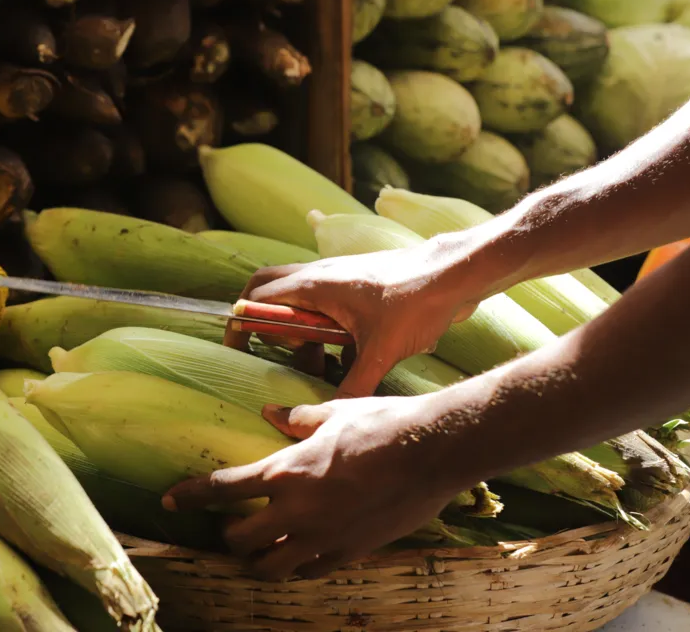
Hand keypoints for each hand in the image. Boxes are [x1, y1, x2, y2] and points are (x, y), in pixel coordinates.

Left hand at [162, 395, 480, 580]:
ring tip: (259, 550)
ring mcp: (324, 538)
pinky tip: (301, 555)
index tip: (171, 498)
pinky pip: (311, 571)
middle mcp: (298, 511)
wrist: (434, 451)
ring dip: (257, 560)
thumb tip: (273, 411)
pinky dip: (298, 565)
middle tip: (232, 526)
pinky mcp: (351, 553)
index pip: (223, 488)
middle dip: (228, 535)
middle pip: (239, 540)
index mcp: (287, 472)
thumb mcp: (335, 412)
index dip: (191, 495)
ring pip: (270, 568)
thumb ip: (297, 418)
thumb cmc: (383, 423)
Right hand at [225, 243, 480, 397]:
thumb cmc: (415, 302)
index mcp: (313, 286)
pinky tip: (348, 356)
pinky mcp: (355, 284)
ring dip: (299, 331)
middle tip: (278, 356)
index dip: (240, 324)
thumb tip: (334, 415)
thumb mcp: (381, 352)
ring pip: (298, 301)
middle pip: (268, 291)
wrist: (452, 275)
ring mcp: (337, 278)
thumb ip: (354, 385)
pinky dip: (324, 329)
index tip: (237, 351)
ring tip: (320, 365)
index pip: (256, 298)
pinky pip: (324, 305)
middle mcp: (318, 276)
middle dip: (265, 324)